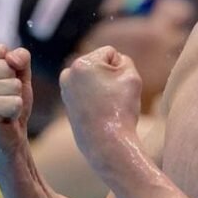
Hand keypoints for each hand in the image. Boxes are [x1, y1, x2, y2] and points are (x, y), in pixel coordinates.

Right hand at [0, 44, 33, 160]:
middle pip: (7, 66)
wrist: (7, 140)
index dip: (11, 70)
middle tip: (2, 101)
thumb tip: (11, 59)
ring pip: (13, 84)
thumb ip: (20, 57)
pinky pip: (15, 101)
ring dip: (14, 99)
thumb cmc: (9, 104)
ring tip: (2, 110)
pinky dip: (15, 111)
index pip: (2, 50)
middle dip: (13, 86)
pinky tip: (3, 119)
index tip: (1, 87)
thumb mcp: (18, 74)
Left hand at [59, 46, 142, 169]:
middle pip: (100, 65)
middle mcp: (68, 73)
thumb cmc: (120, 109)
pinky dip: (95, 97)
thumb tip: (111, 61)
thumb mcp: (132, 76)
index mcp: (82, 63)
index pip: (111, 53)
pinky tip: (100, 111)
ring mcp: (65, 88)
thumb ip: (123, 60)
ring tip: (107, 106)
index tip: (120, 88)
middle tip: (114, 99)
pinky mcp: (67, 102)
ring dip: (102, 87)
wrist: (106, 143)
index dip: (122, 69)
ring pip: (94, 78)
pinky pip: (88, 91)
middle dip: (110, 77)